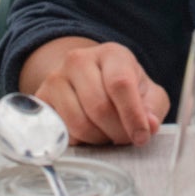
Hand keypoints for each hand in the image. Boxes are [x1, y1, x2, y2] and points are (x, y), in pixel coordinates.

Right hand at [21, 37, 168, 145]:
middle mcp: (79, 59)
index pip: (120, 84)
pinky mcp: (41, 98)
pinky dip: (78, 141)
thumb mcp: (147, 93)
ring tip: (106, 134)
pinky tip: (88, 134)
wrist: (87, 78)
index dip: (132, 115)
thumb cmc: (122, 88)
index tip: (141, 137)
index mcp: (111, 53)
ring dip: (98, 139)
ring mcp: (56, 77)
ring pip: (78, 123)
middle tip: (125, 138)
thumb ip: (153, 108)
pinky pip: (60, 131)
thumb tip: (149, 125)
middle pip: (98, 107)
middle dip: (116, 132)